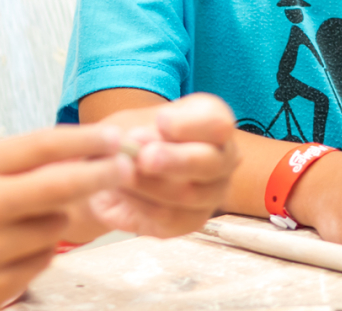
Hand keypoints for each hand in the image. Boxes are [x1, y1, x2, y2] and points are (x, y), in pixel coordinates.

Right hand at [0, 126, 126, 310]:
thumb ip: (17, 163)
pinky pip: (41, 263)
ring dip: (51, 223)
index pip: (40, 145)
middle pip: (60, 185)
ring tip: (15, 224)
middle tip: (126, 167)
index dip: (85, 139)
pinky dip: (34, 255)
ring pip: (54, 229)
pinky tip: (5, 253)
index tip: (116, 135)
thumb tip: (84, 150)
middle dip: (100, 174)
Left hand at [88, 93, 239, 237]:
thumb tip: (138, 143)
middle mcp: (223, 159)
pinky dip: (140, 204)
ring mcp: (212, 193)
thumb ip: (139, 133)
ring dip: (147, 183)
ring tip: (119, 171)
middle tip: (144, 157)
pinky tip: (120, 190)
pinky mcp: (191, 221)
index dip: (190, 124)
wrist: (118, 168)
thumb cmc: (134, 136)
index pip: (217, 124)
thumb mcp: (131, 122)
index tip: (161, 120)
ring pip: (187, 194)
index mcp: (214, 123)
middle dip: (174, 160)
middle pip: (210, 163)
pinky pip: (169, 217)